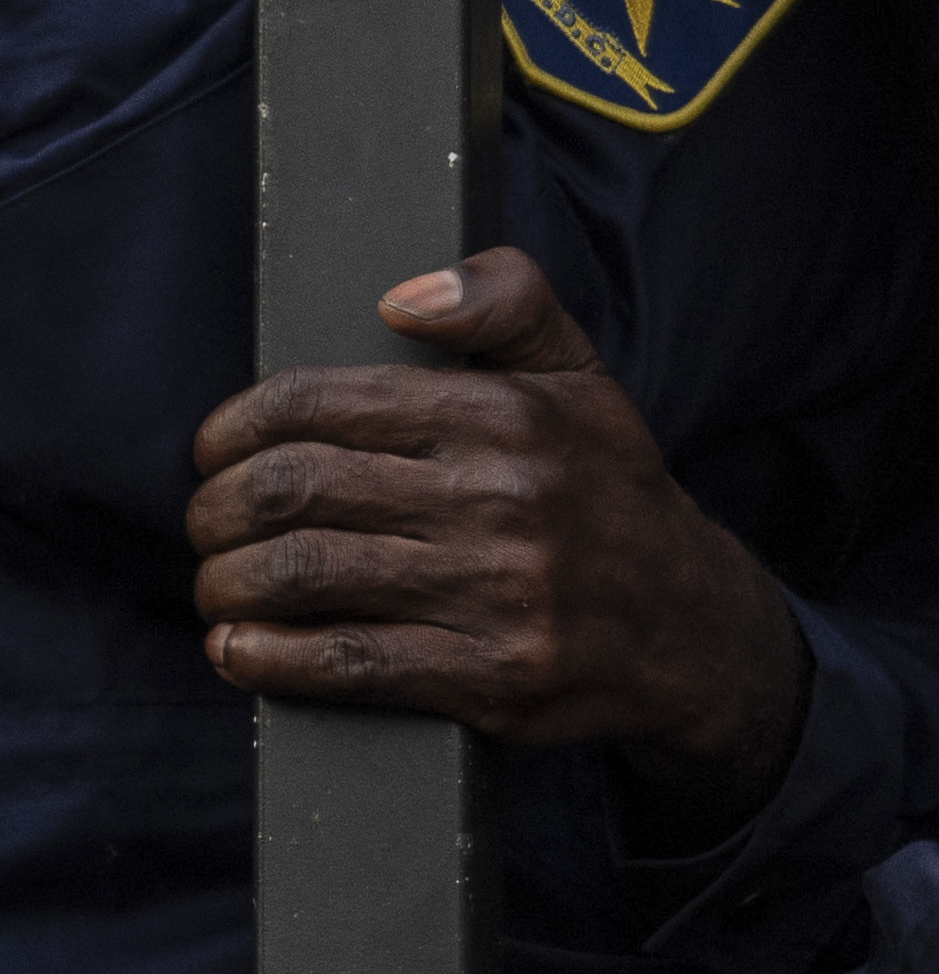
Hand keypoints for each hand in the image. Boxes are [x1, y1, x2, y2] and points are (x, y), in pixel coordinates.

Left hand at [187, 249, 812, 823]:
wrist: (693, 626)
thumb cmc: (610, 494)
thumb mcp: (581, 376)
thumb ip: (507, 302)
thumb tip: (402, 296)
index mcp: (510, 415)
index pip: (322, 402)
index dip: (237, 424)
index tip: (216, 449)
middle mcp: (506, 499)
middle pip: (293, 490)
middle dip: (217, 508)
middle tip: (209, 521)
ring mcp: (501, 593)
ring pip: (302, 576)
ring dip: (226, 584)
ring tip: (221, 584)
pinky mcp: (493, 677)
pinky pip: (343, 663)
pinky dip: (263, 658)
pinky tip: (241, 648)